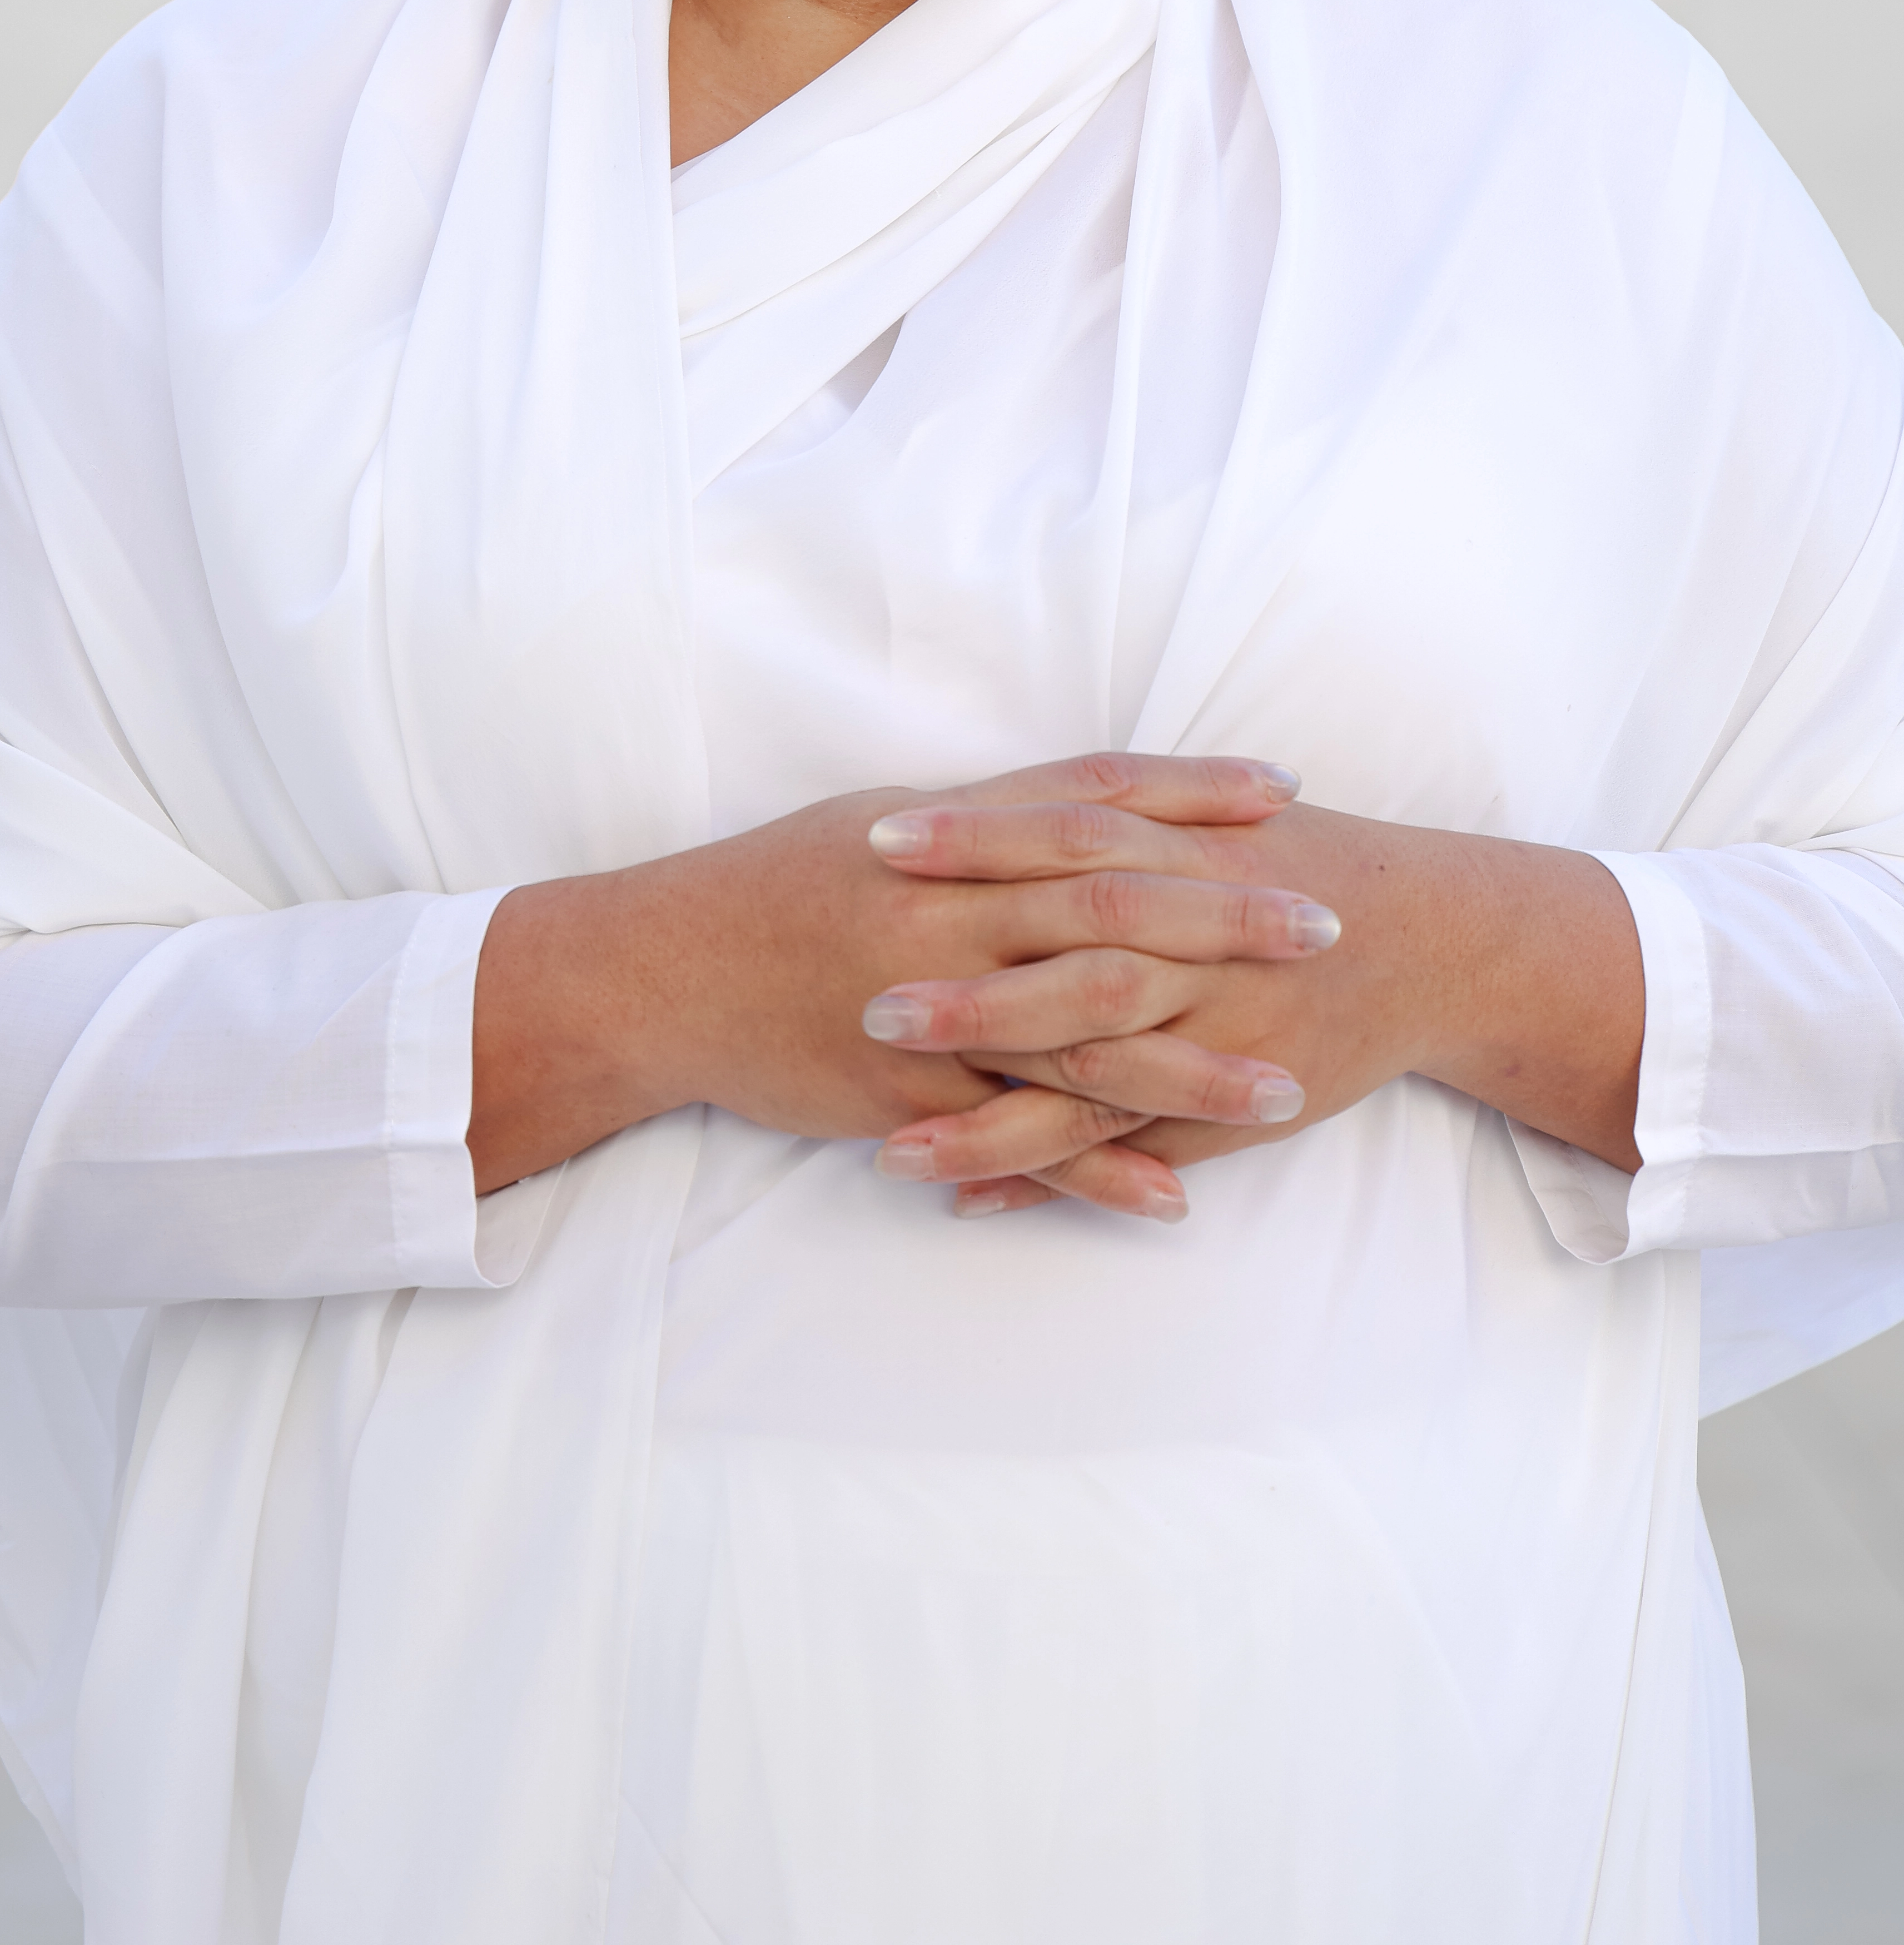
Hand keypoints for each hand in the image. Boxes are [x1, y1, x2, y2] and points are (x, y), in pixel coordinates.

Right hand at [467, 753, 1331, 1194]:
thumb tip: (1082, 802)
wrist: (659, 972)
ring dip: (1193, 1064)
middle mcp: (948, 908)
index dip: (1189, 793)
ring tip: (1290, 1087)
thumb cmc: (773, 890)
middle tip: (1328, 925)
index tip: (1283, 792)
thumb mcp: (879, 826)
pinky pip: (1017, 1134)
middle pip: (1110, 903)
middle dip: (1226, 915)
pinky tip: (1176, 1195)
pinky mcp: (906, 1092)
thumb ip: (986, 821)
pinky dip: (1096, 1166)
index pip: (1091, 798)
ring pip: (1081, 1033)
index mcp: (948, 834)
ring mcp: (930, 1005)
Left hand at [865, 784, 1644, 1215]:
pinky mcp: (1228, 1100)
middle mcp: (1197, 944)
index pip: (1060, 839)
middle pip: (1070, 963)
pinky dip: (1050, 1176)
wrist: (1436, 938)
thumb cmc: (1301, 867)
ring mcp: (1214, 1031)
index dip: (973, 839)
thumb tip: (987, 806)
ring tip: (890, 1148)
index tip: (878, 840)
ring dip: (989, 1117)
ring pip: (1091, 1078)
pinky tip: (968, 1200)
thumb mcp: (1211, 820)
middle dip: (972, 994)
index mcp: (1181, 853)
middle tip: (868, 1006)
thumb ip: (1112, 817)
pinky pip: (1128, 1144)